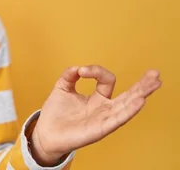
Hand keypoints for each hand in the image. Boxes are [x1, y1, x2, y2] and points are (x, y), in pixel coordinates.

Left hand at [29, 65, 161, 165]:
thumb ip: (69, 75)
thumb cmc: (56, 113)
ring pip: (127, 105)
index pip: (107, 80)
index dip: (96, 71)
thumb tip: (77, 68)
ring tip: (154, 83)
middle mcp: (104, 108)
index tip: (81, 71)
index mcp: (97, 98)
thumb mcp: (62, 88)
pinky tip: (140, 100)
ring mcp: (104, 118)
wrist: (45, 132)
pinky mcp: (101, 129)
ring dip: (141, 94)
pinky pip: (118, 118)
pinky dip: (130, 109)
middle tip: (155, 74)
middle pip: (129, 95)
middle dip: (142, 84)